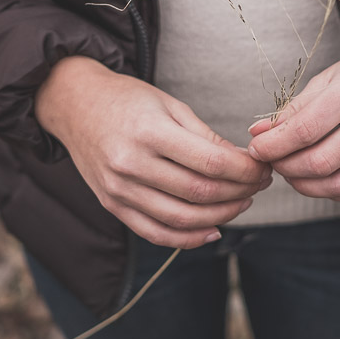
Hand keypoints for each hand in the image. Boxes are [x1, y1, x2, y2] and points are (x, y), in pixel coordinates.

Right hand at [36, 56, 270, 247]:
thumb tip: (245, 164)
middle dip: (240, 192)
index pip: (211, 162)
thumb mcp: (171, 105)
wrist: (76, 105)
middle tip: (259, 185)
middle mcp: (131, 164)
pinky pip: (155, 233)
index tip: (263, 169)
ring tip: (241, 203)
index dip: (246, 171)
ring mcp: (119, 189)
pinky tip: (213, 230)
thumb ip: (206, 137)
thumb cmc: (128, 100)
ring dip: (221, 216)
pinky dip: (188, 238)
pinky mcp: (112, 205)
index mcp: (150, 132)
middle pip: (200, 192)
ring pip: (181, 218)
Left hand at [247, 32, 339, 203]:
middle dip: (288, 168)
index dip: (275, 146)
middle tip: (275, 163)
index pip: (307, 129)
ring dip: (307, 186)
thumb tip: (257, 135)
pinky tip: (322, 180)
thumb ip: (293, 109)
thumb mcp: (328, 79)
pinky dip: (334, 193)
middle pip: (322, 162)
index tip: (258, 149)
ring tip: (294, 174)